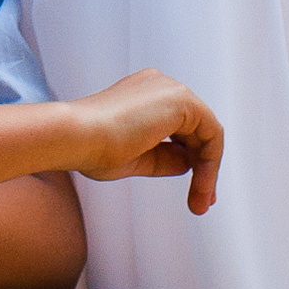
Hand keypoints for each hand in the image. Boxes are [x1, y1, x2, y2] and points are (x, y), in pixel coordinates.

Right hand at [67, 71, 224, 215]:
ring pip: (207, 132)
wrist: (76, 137)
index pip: (180, 129)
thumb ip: (164, 157)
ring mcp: (169, 89)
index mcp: (143, 95)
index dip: (192, 162)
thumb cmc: (91, 147)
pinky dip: (210, 162)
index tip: (194, 193)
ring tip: (201, 200)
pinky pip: (211, 132)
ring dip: (208, 169)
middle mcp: (159, 86)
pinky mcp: (180, 99)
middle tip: (202, 202)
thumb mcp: (136, 158)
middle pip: (197, 130)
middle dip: (203, 169)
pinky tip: (202, 184)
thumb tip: (188, 163)